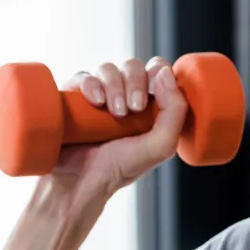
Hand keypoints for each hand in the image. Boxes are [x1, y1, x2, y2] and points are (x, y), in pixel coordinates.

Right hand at [42, 55, 188, 201]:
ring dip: (114, 85)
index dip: (158, 73)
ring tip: (114, 112)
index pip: (158, 70)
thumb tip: (165, 73)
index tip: (154, 93)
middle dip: (136, 82)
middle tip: (133, 109)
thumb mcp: (160, 147)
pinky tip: (95, 103)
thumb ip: (175, 112)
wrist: (79, 183)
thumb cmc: (120, 169)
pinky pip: (83, 76)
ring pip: (109, 68)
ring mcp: (98, 96)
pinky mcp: (74, 97)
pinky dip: (91, 84)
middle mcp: (124, 96)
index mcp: (148, 105)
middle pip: (133, 66)